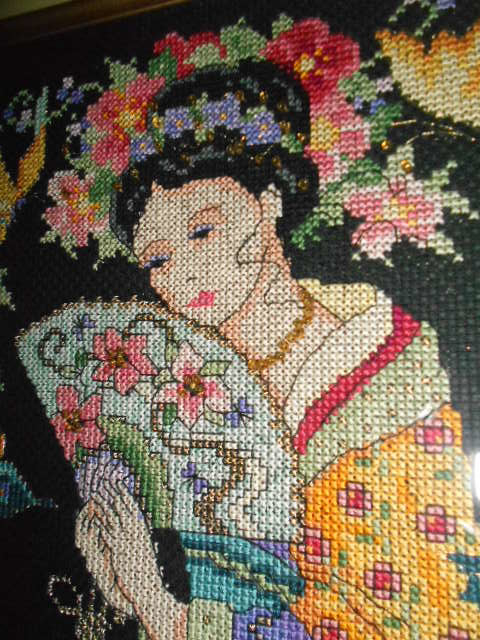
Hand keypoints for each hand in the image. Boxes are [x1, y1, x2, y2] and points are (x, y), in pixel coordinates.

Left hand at [81, 479, 161, 611]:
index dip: (122, 490)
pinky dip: (99, 523)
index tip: (115, 480)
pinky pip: (105, 533)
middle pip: (119, 506)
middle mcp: (134, 530)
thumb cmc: (146, 564)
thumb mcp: (143, 542)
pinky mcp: (117, 550)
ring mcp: (125, 539)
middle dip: (110, 492)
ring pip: (110, 516)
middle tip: (101, 480)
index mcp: (141, 526)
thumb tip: (132, 518)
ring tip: (94, 494)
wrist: (148, 584)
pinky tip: (92, 516)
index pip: (130, 503)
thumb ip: (136, 529)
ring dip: (101, 504)